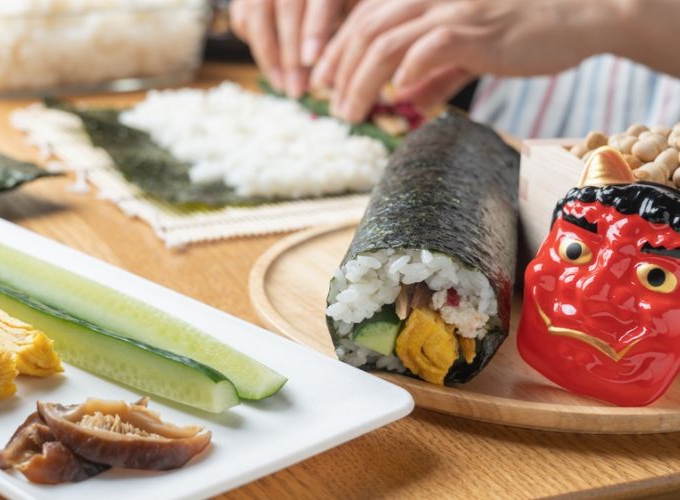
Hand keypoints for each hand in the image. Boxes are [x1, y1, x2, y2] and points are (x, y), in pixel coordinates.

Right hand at [230, 0, 345, 96]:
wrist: (311, 0)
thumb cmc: (344, 4)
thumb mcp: (355, 10)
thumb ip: (350, 35)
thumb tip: (335, 80)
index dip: (314, 28)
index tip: (311, 60)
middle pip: (287, 7)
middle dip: (290, 54)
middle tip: (297, 90)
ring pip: (257, 14)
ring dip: (268, 56)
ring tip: (282, 86)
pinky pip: (242, 18)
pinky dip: (253, 43)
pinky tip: (272, 67)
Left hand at [312, 0, 621, 121]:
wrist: (578, 17)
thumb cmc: (523, 33)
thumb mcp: (469, 51)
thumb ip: (436, 72)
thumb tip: (405, 97)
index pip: (365, 18)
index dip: (337, 50)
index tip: (323, 83)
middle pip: (366, 30)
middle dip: (339, 70)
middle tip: (331, 105)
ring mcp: (453, 9)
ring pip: (386, 41)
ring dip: (361, 80)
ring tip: (351, 111)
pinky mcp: (476, 29)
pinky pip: (429, 48)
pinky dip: (406, 72)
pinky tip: (396, 95)